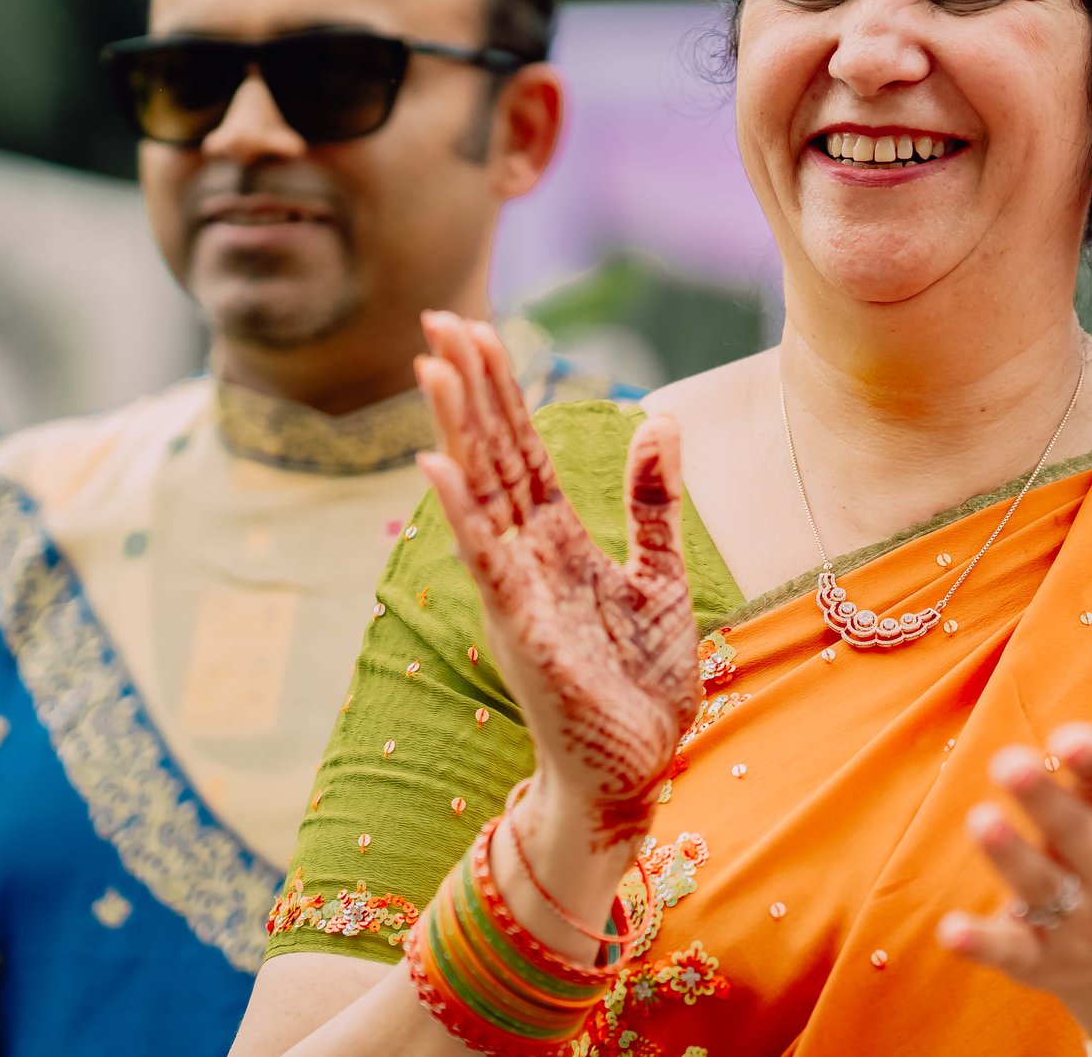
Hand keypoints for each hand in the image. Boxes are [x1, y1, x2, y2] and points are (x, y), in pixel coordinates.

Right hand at [414, 313, 699, 858]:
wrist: (635, 773)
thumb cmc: (639, 686)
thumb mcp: (659, 576)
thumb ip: (654, 502)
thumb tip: (662, 418)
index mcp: (557, 541)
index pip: (521, 450)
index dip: (500, 390)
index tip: (475, 329)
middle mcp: (526, 557)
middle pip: (491, 456)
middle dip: (467, 389)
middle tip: (436, 319)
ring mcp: (517, 591)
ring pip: (480, 495)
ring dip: (455, 431)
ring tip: (429, 368)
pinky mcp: (522, 630)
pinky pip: (488, 561)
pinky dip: (462, 514)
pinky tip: (437, 468)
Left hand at [939, 603, 1091, 1038]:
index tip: (1068, 734)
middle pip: (1077, 832)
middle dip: (1046, 800)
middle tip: (1007, 762)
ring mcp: (1078, 914)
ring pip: (1042, 888)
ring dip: (1011, 858)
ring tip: (978, 821)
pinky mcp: (1042, 956)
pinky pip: (1012, 952)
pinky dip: (983, 944)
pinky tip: (949, 929)